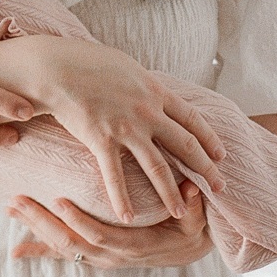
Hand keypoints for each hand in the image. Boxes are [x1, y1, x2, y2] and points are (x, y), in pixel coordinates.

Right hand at [6, 36, 225, 219]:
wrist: (55, 66)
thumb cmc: (84, 60)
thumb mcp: (125, 66)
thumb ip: (141, 83)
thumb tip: (148, 88)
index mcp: (155, 91)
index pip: (193, 120)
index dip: (209, 139)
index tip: (221, 156)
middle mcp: (147, 112)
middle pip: (185, 146)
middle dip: (205, 169)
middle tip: (219, 189)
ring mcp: (126, 127)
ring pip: (157, 166)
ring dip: (170, 192)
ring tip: (181, 213)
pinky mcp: (101, 139)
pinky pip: (114, 174)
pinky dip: (122, 198)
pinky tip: (128, 216)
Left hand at [9, 183, 212, 267]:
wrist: (186, 249)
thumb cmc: (189, 227)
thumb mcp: (195, 217)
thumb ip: (191, 205)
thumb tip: (190, 187)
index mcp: (135, 246)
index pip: (100, 236)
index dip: (79, 221)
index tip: (58, 201)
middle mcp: (113, 256)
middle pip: (71, 242)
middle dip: (42, 221)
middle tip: (18, 200)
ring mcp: (101, 258)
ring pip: (62, 247)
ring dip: (35, 229)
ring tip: (10, 209)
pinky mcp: (94, 256)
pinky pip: (64, 256)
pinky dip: (39, 252)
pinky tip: (16, 252)